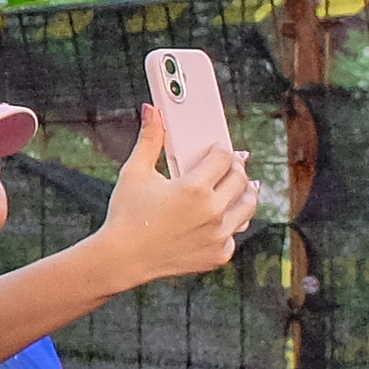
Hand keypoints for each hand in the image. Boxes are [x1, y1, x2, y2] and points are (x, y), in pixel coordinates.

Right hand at [97, 110, 261, 288]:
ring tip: (242, 187)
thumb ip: (150, 139)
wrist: (121, 259)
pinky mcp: (218, 255)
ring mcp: (218, 236)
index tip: (219, 149)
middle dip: (237, 168)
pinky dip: (231, 223)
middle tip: (232, 164)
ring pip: (247, 206)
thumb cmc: (126, 214)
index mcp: (194, 188)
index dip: (222, 150)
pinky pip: (235, 234)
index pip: (224, 158)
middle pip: (241, 179)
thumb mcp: (135, 173)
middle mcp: (212, 212)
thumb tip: (152, 109)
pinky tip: (226, 216)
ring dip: (246, 193)